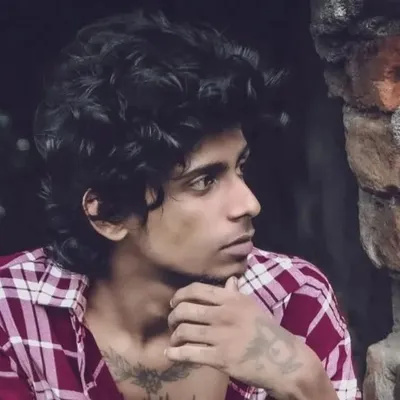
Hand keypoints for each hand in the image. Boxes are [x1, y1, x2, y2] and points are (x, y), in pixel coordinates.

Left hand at [165, 277, 325, 398]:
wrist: (283, 360)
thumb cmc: (265, 331)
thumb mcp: (251, 307)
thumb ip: (236, 293)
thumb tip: (229, 280)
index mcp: (232, 299)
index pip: (197, 290)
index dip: (179, 295)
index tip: (174, 302)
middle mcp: (224, 314)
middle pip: (185, 309)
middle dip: (173, 316)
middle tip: (172, 322)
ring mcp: (222, 336)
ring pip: (184, 331)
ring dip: (174, 336)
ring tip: (174, 339)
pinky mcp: (220, 358)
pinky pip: (189, 353)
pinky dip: (175, 354)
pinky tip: (170, 354)